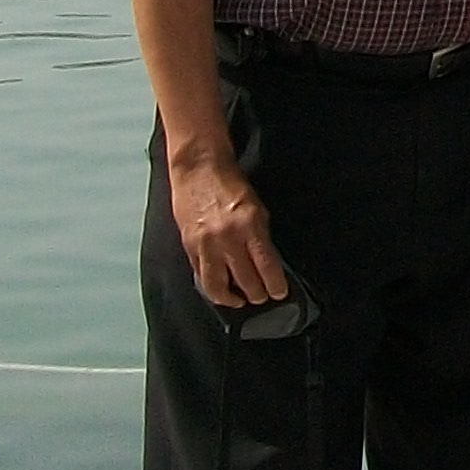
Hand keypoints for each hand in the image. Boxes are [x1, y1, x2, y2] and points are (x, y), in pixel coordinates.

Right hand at [166, 144, 289, 308]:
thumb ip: (261, 238)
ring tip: (239, 301)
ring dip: (231, 299)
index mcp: (250, 226)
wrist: (199, 169)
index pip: (266, 267)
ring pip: (218, 287)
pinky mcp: (189, 248)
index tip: (280, 293)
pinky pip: (201, 276)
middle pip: (245, 281)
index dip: (275, 286)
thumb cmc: (230, 184)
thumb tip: (267, 265)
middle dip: (257, 295)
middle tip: (262, 297)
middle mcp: (228, 239)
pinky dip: (212, 286)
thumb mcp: (257, 208)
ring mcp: (206, 246)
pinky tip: (220, 288)